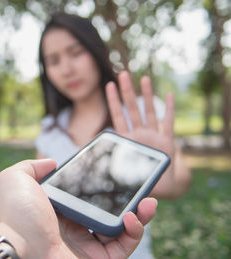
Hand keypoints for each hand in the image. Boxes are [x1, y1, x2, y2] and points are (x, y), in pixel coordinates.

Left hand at [0, 159, 156, 257]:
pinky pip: (123, 248)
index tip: (116, 174)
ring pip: (120, 231)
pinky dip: (134, 233)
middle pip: (107, 212)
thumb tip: (53, 162)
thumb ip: (32, 167)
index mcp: (57, 209)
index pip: (86, 196)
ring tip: (147, 202)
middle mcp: (72, 227)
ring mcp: (85, 246)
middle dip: (128, 201)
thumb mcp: (15, 180)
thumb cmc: (17, 215)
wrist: (19, 250)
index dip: (102, 186)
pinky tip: (132, 218)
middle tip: (141, 189)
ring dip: (139, 216)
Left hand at [105, 71, 176, 197]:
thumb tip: (93, 165)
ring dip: (146, 95)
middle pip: (132, 109)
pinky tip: (168, 95)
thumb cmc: (141, 181)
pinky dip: (169, 109)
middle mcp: (139, 135)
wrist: (162, 188)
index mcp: (127, 141)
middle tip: (123, 74)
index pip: (118, 117)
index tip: (109, 86)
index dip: (113, 101)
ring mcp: (153, 136)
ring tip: (144, 78)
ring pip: (149, 111)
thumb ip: (113, 168)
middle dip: (127, 92)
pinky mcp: (167, 140)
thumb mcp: (124, 174)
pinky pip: (168, 122)